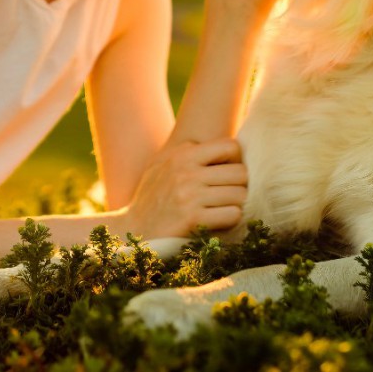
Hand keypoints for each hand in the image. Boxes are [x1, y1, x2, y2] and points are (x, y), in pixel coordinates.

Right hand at [118, 139, 247, 237]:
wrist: (132, 229)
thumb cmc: (153, 196)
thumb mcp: (162, 164)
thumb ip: (187, 150)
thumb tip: (221, 143)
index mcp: (182, 155)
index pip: (230, 146)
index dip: (236, 160)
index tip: (229, 173)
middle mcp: (187, 172)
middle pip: (240, 173)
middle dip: (240, 186)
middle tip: (231, 195)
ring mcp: (190, 196)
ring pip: (239, 195)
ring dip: (236, 204)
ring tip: (225, 208)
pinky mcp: (193, 219)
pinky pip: (232, 215)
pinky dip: (231, 219)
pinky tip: (220, 221)